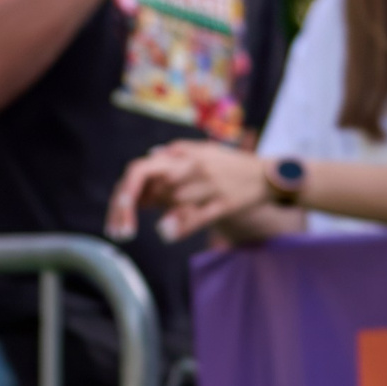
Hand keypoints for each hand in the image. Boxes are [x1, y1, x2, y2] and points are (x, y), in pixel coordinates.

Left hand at [106, 140, 269, 241]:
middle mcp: (193, 167)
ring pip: (174, 200)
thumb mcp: (202, 152)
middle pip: (152, 188)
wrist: (270, 175)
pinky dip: (181, 223)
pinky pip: (199, 214)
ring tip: (126, 231)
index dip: (124, 191)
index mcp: (183, 156)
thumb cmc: (230, 166)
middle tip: (118, 232)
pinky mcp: (226, 202)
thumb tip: (148, 156)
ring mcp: (210, 185)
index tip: (116, 211)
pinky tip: (164, 233)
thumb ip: (174, 157)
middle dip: (128, 208)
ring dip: (148, 216)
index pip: (141, 170)